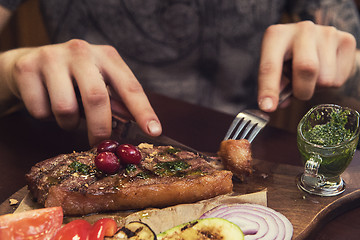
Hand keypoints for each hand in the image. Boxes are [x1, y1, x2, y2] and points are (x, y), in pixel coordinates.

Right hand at [0, 39, 161, 144]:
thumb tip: (137, 125)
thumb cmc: (73, 78)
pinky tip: (45, 102)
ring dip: (68, 123)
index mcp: (106, 56)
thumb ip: (117, 101)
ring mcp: (52, 57)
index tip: (154, 132)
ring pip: (65, 109)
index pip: (130, 87)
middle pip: (97, 99)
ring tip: (67, 113)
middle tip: (99, 144)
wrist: (29, 63)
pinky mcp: (27, 68)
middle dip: (100, 129)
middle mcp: (81, 51)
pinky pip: (40, 110)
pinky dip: (45, 117)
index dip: (143, 111)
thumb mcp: (100, 82)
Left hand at [257, 21, 356, 111]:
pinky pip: (339, 78)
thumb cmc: (290, 59)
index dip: (269, 89)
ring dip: (316, 87)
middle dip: (302, 91)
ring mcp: (326, 33)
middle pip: (306, 68)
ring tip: (311, 76)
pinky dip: (331, 83)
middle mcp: (302, 29)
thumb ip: (274, 87)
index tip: (268, 108)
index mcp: (276, 35)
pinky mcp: (346, 40)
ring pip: (325, 79)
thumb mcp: (276, 69)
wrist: (319, 43)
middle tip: (299, 93)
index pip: (270, 66)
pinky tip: (325, 71)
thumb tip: (273, 105)